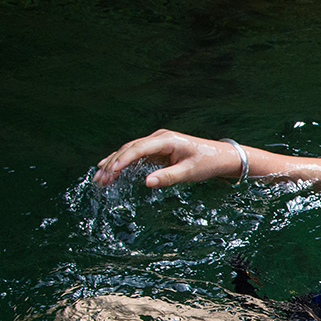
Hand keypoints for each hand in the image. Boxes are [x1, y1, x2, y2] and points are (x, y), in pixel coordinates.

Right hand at [94, 129, 243, 187]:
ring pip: (130, 151)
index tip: (111, 171)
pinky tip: (111, 170)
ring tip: (99, 177)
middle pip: (130, 149)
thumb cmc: (207, 163)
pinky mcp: (157, 150)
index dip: (123, 160)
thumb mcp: (189, 172)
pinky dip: (124, 163)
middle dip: (113, 163)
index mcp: (166, 140)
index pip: (139, 148)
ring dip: (114, 163)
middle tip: (99, 178)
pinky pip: (137, 156)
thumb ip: (168, 177)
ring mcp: (157, 143)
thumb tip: (146, 182)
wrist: (221, 156)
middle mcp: (158, 138)